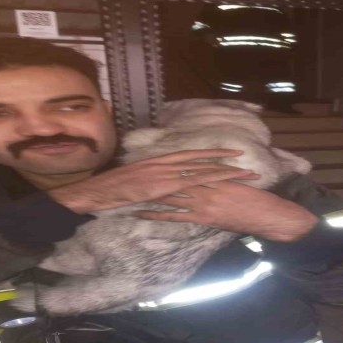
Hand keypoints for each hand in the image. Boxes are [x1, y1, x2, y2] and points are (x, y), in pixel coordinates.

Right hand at [48, 149, 257, 213]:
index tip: (230, 152)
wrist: (98, 190)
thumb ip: (154, 175)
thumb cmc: (115, 186)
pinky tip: (218, 188)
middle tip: (244, 158)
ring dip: (221, 172)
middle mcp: (165, 163)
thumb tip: (166, 178)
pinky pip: (189, 185)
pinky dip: (204, 185)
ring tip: (241, 173)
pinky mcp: (161, 188)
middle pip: (201, 160)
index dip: (212, 153)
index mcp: (160, 160)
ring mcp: (165, 175)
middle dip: (223, 160)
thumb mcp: (138, 176)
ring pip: (200, 171)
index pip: (192, 154)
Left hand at [135, 181, 318, 241]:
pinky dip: (158, 214)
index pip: (189, 167)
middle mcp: (207, 186)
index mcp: (215, 176)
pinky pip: (176, 216)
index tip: (153, 162)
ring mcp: (204, 202)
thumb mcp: (239, 186)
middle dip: (155, 176)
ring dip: (152, 192)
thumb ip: (224, 181)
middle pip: (176, 178)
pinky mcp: (203, 217)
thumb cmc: (258, 201)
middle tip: (135, 173)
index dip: (170, 165)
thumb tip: (211, 178)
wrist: (268, 215)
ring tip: (132, 191)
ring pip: (172, 194)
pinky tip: (143, 214)